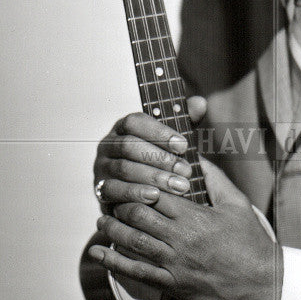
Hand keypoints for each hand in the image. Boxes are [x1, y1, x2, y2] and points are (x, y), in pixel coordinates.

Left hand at [90, 158, 283, 299]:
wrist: (264, 284)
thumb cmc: (252, 244)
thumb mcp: (238, 205)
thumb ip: (216, 179)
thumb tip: (198, 158)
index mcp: (195, 217)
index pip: (155, 193)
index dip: (137, 184)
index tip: (128, 179)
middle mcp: (181, 239)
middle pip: (137, 215)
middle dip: (119, 205)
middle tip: (110, 198)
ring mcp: (175, 264)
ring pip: (132, 242)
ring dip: (112, 230)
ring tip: (102, 221)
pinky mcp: (173, 285)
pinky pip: (136, 273)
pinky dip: (113, 262)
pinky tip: (98, 254)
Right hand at [92, 99, 207, 209]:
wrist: (140, 195)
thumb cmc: (158, 162)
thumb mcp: (173, 140)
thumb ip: (185, 120)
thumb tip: (200, 103)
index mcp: (123, 128)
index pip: (134, 122)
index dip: (158, 132)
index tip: (183, 145)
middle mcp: (108, 145)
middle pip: (129, 146)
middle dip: (160, 158)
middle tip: (186, 170)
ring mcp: (101, 168)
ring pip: (124, 168)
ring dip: (154, 177)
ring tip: (179, 186)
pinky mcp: (100, 191)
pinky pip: (114, 191)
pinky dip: (135, 193)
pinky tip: (154, 197)